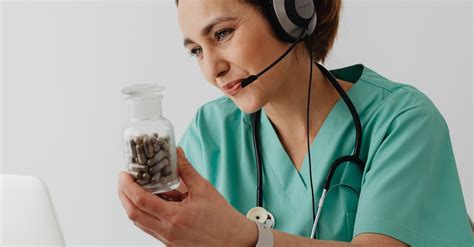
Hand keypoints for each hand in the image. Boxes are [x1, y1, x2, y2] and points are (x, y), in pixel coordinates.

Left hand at [117, 147, 256, 246]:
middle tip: (124, 180)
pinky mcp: (169, 242)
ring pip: (139, 222)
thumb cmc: (223, 220)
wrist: (234, 242)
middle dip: (123, 195)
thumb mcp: (204, 189)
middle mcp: (166, 230)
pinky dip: (145, 214)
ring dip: (131, 205)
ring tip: (134, 189)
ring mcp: (166, 238)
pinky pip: (149, 227)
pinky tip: (152, 202)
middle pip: (133, 213)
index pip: (140, 201)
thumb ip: (187, 170)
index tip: (125, 174)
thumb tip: (177, 153)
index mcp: (174, 216)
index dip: (128, 186)